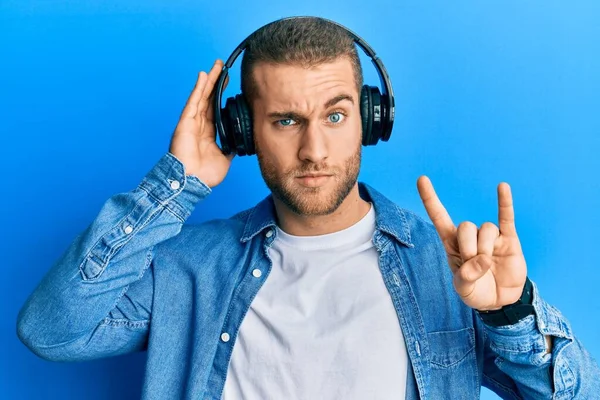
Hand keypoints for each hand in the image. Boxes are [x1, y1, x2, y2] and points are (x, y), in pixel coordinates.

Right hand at [169, 59, 232, 187]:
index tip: (229, 85)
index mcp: (208, 133)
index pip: (216, 110)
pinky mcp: (186, 122)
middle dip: (216, 83)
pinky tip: (203, 76)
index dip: (221, 97)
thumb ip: (231, 148)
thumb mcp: (225, 159)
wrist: (192, 182)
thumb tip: (240, 142)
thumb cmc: (204, 175)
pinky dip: (198, 88)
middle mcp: (199, 125)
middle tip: (223, 68)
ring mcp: (192, 122)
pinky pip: (194, 101)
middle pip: (209, 99)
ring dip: (209, 81)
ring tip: (216, 66)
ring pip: (202, 96)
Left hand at [417, 176, 527, 310]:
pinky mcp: (509, 239)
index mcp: (452, 243)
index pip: (439, 217)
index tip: (421, 179)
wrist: (499, 300)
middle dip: (469, 247)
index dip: (430, 199)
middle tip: (474, 264)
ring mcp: (490, 237)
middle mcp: (470, 236)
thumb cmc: (476, 291)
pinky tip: (502, 186)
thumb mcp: (463, 289)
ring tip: (489, 264)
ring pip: (486, 229)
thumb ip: (466, 277)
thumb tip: (483, 259)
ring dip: (485, 247)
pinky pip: (506, 217)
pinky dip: (504, 202)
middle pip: (466, 226)